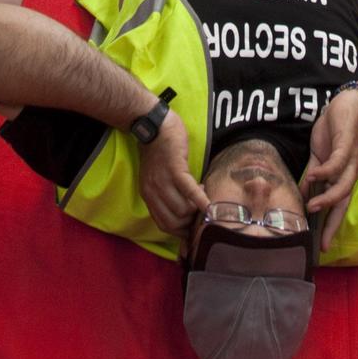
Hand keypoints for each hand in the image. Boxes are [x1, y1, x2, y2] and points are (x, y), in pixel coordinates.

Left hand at [137, 111, 206, 233]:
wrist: (154, 126)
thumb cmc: (158, 151)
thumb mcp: (154, 178)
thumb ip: (164, 195)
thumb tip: (182, 214)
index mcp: (148, 195)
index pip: (164, 225)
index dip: (180, 232)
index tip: (192, 230)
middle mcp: (153, 192)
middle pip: (173, 222)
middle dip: (189, 224)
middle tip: (200, 216)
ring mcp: (163, 181)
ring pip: (181, 210)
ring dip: (196, 210)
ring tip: (203, 197)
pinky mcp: (175, 169)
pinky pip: (189, 191)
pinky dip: (200, 200)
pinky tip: (210, 205)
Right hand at [305, 88, 357, 251]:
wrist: (345, 106)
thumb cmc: (332, 133)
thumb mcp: (318, 159)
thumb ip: (311, 176)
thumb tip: (299, 194)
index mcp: (341, 178)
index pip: (337, 207)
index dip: (330, 227)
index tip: (323, 247)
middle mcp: (348, 174)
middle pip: (343, 204)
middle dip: (333, 224)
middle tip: (324, 242)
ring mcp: (348, 161)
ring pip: (342, 186)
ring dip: (327, 199)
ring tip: (312, 207)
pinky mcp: (345, 146)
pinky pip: (336, 163)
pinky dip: (324, 172)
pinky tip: (313, 175)